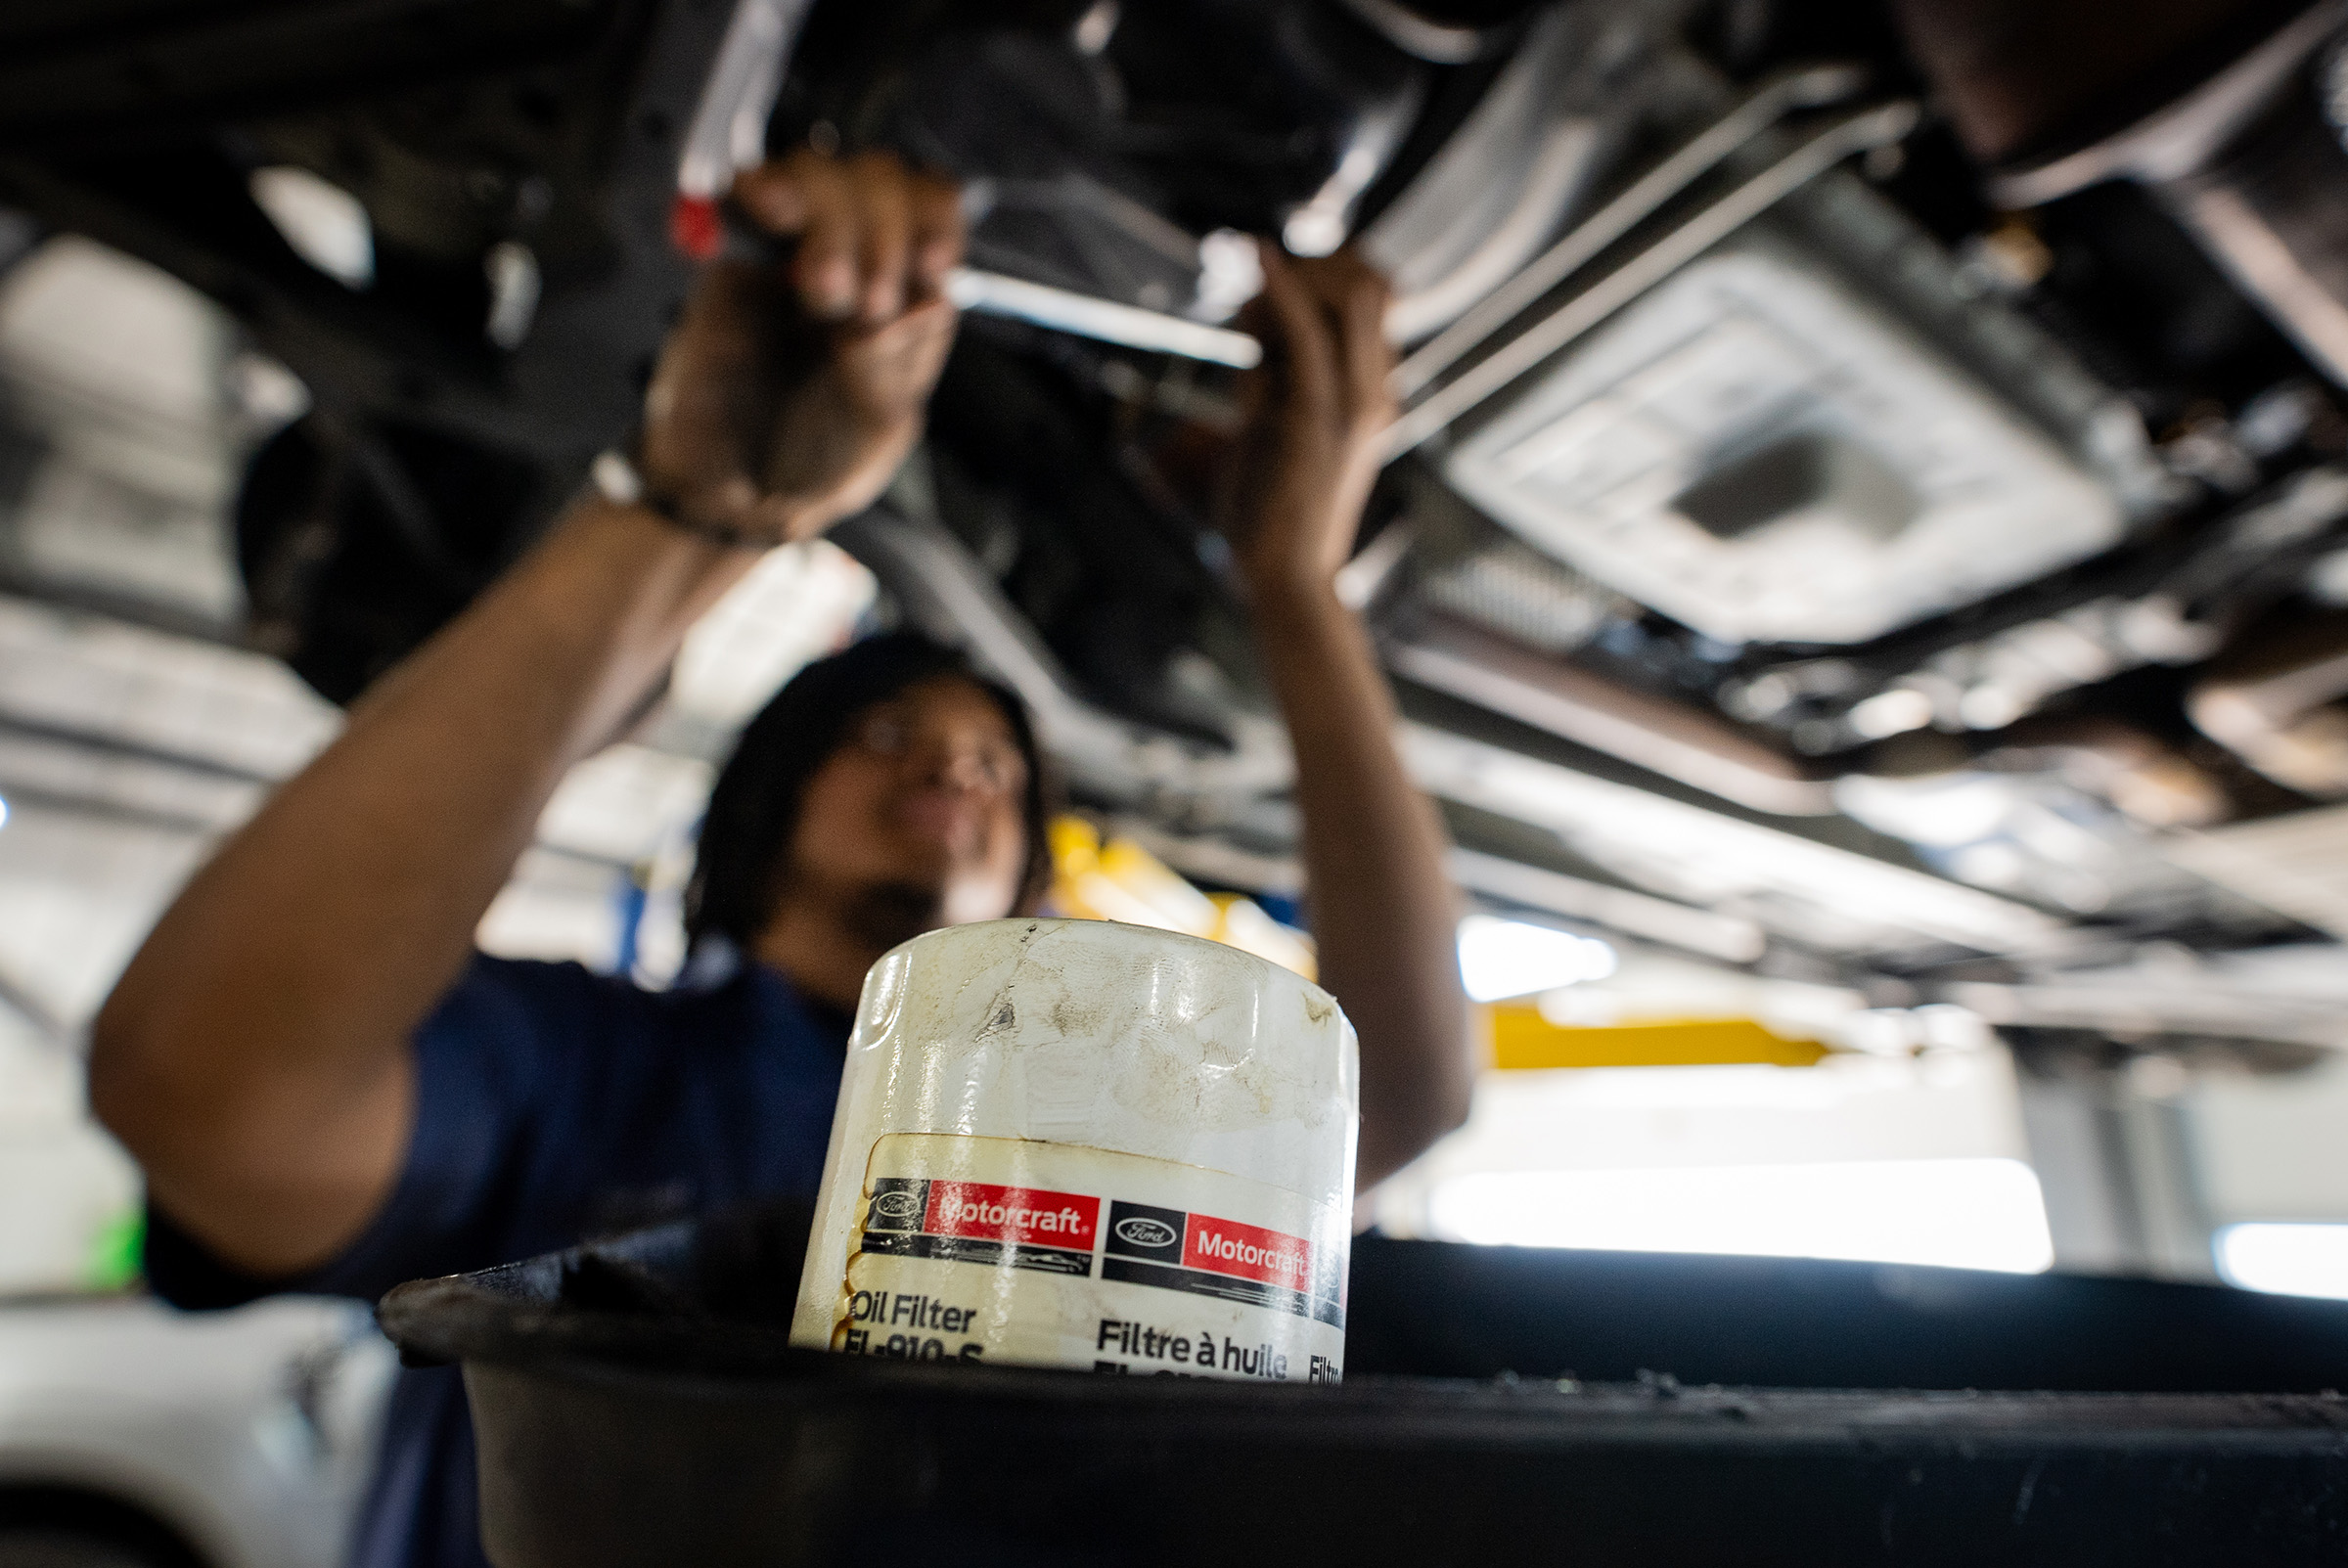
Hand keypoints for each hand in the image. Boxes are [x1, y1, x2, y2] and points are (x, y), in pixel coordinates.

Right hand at [638, 149, 963, 543]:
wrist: (731, 491)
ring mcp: (790, 250)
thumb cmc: (816, 461)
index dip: (933, 221)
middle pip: (878, 180)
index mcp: (910, 293)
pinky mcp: (731, 256)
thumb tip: (921, 307)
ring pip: (816, 174)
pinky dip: (755, 191)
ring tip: (819, 291)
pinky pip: (740, 196)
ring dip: (829, 218)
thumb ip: (891, 370)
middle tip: (864, 305)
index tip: (924, 270)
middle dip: (880, 231)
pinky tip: (764, 211)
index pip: (936, 209)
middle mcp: (856, 259)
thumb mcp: (876, 430)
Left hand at [1222, 243, 1395, 599]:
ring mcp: (1355, 403)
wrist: (1285, 578)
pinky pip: (1306, 332)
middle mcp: (1377, 394)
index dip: (1327, 273)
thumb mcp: (1268, 430)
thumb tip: (1251, 334)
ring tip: (1246, 266)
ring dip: (1290, 273)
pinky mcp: (1319, 414)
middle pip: (1366, 289)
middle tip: (1254, 266)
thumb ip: (1267, 382)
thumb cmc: (1272, 514)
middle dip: (1312, 264)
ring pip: (1338, 301)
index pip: (1369, 307)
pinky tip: (1260, 258)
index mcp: (1373, 399)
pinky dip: (1282, 288)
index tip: (1272, 269)